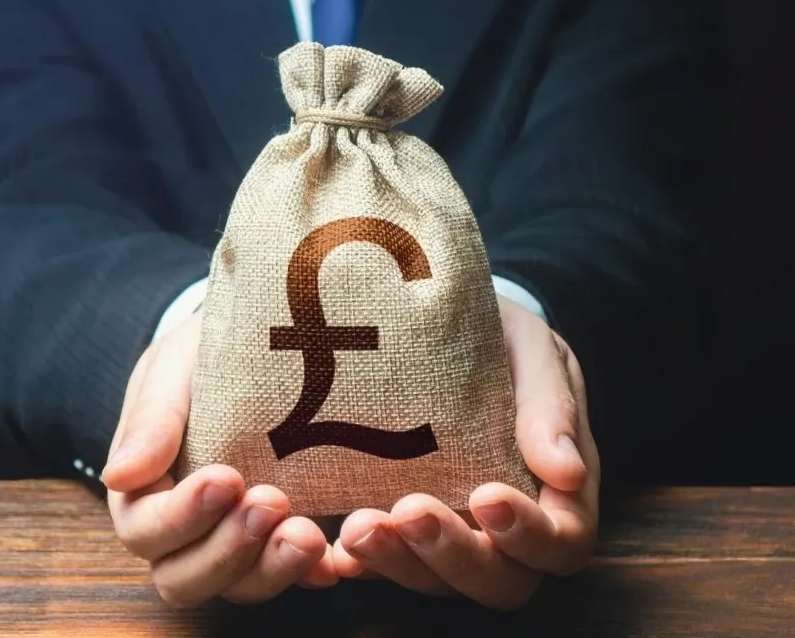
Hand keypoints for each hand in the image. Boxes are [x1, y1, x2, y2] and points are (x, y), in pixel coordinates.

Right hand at [101, 311, 336, 607]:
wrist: (254, 343)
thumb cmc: (199, 359)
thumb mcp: (171, 371)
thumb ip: (150, 421)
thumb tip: (117, 476)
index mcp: (142, 492)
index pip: (144, 530)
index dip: (181, 517)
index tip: (225, 478)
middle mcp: (183, 531)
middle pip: (183, 578)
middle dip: (227, 551)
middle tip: (271, 502)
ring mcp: (234, 542)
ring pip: (238, 588)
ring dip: (270, 569)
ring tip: (307, 534)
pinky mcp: (283, 541)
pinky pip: (297, 578)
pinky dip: (314, 574)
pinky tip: (336, 556)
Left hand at [331, 296, 600, 610]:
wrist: (440, 324)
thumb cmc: (503, 344)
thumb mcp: (535, 354)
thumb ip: (551, 407)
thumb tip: (568, 471)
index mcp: (555, 495)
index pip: (561, 543)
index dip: (530, 536)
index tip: (487, 497)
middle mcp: (505, 531)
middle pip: (498, 580)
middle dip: (453, 554)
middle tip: (411, 512)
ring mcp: (450, 535)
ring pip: (435, 579)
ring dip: (398, 562)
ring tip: (359, 528)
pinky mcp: (397, 530)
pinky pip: (380, 564)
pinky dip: (359, 564)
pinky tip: (334, 551)